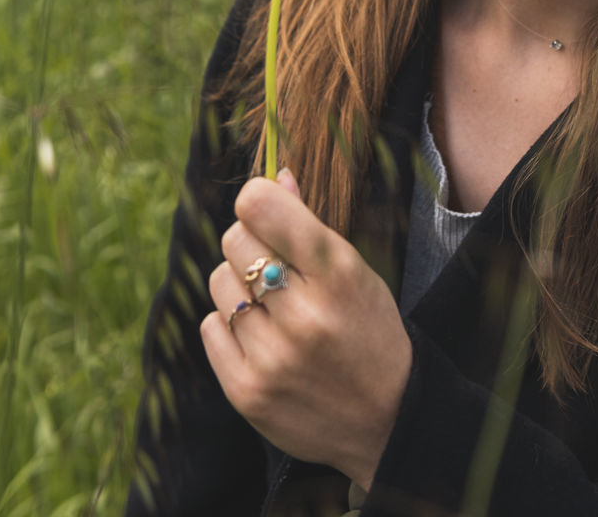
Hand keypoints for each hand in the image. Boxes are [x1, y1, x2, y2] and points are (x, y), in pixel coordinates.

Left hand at [200, 170, 412, 491]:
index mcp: (337, 274)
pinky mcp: (247, 392)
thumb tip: (274, 177)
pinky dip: (228, 324)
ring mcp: (272, 357)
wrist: (387, 419)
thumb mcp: (355, 270)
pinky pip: (210, 327)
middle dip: (251, 242)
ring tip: (271, 304)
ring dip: (239, 285)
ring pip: (219, 282)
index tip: (264, 207)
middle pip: (235, 240)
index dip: (257, 199)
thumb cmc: (369, 330)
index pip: (264, 207)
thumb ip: (309, 226)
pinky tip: (260, 335)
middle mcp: (303, 315)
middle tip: (274, 262)